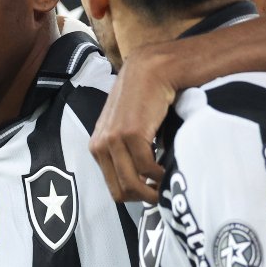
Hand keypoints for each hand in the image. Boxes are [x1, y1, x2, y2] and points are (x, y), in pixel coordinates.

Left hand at [88, 47, 172, 202]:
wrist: (152, 69)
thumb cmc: (144, 99)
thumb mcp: (127, 127)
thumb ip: (127, 151)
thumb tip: (144, 181)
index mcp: (97, 146)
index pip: (113, 187)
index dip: (135, 194)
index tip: (153, 191)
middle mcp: (100, 145)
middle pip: (121, 191)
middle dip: (144, 197)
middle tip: (163, 193)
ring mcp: (113, 140)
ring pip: (133, 184)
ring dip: (153, 189)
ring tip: (167, 183)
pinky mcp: (130, 134)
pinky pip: (146, 168)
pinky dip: (159, 174)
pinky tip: (167, 168)